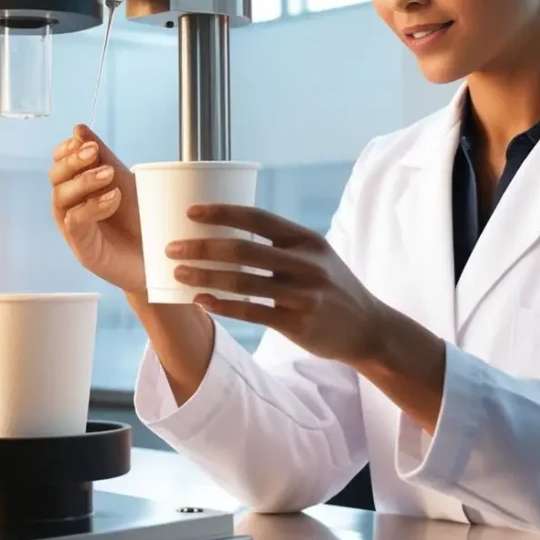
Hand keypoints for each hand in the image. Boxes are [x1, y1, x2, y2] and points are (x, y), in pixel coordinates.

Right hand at [49, 125, 144, 293]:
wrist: (160, 257)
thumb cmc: (142, 219)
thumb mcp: (125, 180)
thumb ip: (103, 156)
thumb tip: (78, 128)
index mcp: (79, 189)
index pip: (60, 164)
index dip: (66, 150)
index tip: (83, 141)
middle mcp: (72, 207)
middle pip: (56, 179)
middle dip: (73, 161)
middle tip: (94, 152)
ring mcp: (75, 229)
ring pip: (61, 199)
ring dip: (84, 181)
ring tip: (109, 175)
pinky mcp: (83, 249)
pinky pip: (75, 223)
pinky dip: (92, 207)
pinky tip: (112, 198)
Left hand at [165, 205, 387, 365]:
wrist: (368, 327)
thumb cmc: (331, 285)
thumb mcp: (316, 254)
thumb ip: (281, 244)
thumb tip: (228, 232)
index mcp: (307, 239)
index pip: (259, 218)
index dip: (223, 213)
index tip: (191, 212)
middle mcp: (306, 264)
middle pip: (244, 250)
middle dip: (202, 247)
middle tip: (172, 248)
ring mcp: (303, 295)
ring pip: (243, 282)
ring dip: (205, 277)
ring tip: (178, 274)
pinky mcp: (298, 324)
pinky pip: (252, 312)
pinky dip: (222, 306)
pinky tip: (201, 302)